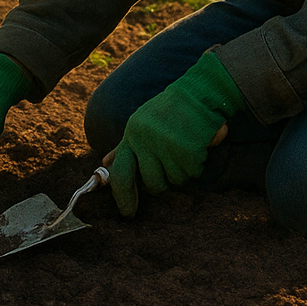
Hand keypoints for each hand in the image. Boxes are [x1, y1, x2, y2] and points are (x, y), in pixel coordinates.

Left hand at [103, 51, 243, 215]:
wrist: (200, 93)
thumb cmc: (170, 110)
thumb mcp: (141, 123)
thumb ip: (125, 146)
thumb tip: (106, 163)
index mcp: (132, 133)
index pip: (120, 172)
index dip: (123, 196)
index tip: (128, 213)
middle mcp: (145, 139)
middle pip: (152, 183)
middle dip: (164, 182)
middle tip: (173, 166)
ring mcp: (166, 144)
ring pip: (175, 180)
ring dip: (184, 170)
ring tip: (186, 149)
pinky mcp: (187, 148)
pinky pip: (193, 172)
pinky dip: (198, 164)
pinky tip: (198, 147)